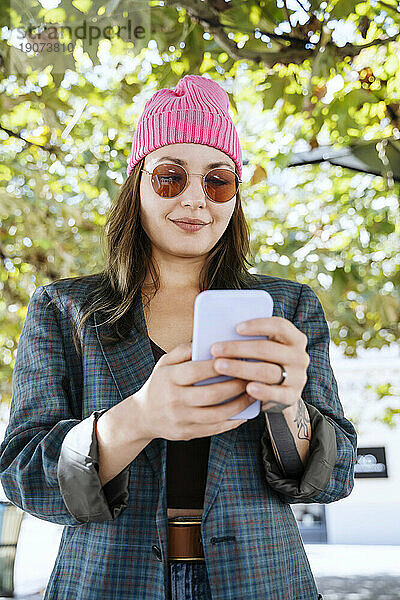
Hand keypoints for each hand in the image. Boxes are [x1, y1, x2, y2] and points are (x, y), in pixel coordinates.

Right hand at [133, 343, 253, 440]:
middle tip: (251, 377)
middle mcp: (174, 400)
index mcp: (169, 379)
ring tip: (252, 394)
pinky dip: (233, 421)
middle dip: (235, 386)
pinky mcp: (188, 433)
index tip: (236, 358)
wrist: (142, 416)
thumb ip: (184, 350)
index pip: (196, 371)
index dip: (218, 365)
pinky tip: (244, 412)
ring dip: (239, 405)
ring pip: (217, 414)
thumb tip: (208, 341)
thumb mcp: (164, 363)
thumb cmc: (159, 384)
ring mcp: (181, 419)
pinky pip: (215, 429)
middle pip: (211, 394)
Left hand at [210, 317, 309, 412]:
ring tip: (219, 366)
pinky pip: (277, 393)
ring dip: (241, 368)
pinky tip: (247, 388)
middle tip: (215, 349)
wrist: (280, 393)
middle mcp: (299, 356)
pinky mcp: (293, 396)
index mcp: (295, 338)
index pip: (279, 326)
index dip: (258, 325)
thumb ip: (252, 339)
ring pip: (268, 371)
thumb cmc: (265, 362)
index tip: (236, 328)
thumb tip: (222, 329)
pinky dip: (262, 390)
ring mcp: (298, 377)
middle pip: (267, 349)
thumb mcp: (264, 348)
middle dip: (238, 349)